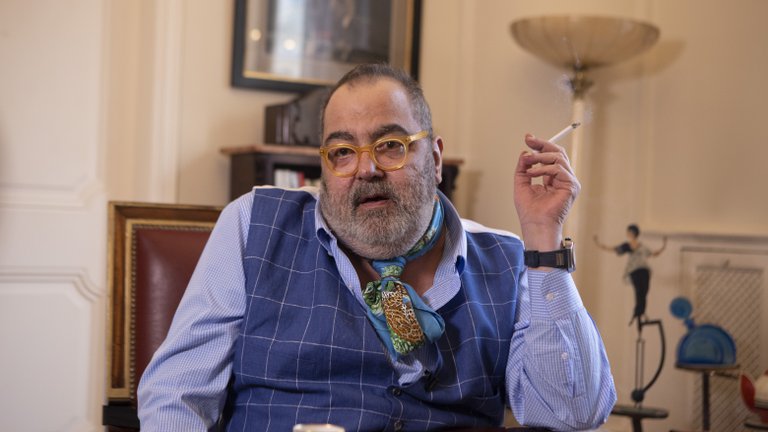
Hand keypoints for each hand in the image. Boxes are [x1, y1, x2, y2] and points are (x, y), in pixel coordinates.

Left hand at [514, 134, 579, 250]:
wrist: (535, 224)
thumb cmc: (529, 210)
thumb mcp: (521, 183)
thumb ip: (523, 168)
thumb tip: (525, 152)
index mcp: (552, 178)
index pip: (550, 156)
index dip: (540, 145)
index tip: (528, 138)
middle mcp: (562, 178)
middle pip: (557, 152)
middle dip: (542, 144)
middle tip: (529, 140)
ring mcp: (569, 181)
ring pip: (558, 157)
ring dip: (540, 157)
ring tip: (527, 164)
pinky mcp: (571, 186)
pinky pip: (558, 168)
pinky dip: (543, 168)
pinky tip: (532, 174)